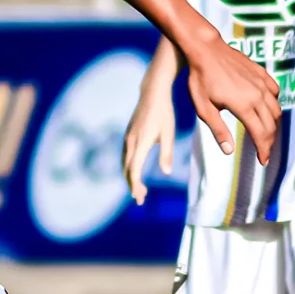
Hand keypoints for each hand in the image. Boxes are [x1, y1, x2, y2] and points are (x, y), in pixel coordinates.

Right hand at [123, 84, 179, 203]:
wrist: (152, 93)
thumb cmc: (164, 113)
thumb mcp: (169, 134)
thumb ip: (167, 153)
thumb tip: (166, 172)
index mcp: (141, 143)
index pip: (134, 170)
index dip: (136, 185)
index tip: (140, 197)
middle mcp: (131, 142)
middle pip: (127, 169)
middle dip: (133, 185)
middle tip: (140, 199)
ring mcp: (128, 138)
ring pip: (125, 163)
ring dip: (130, 177)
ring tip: (139, 189)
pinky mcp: (129, 134)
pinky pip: (126, 156)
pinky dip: (129, 167)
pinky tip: (136, 171)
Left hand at [182, 42, 280, 163]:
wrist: (205, 49)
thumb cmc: (200, 79)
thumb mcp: (204, 108)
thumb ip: (218, 130)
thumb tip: (229, 151)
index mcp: (243, 106)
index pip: (261, 134)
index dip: (264, 150)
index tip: (263, 161)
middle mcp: (257, 95)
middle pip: (272, 125)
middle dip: (270, 141)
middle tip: (264, 151)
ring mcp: (261, 83)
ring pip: (276, 109)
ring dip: (273, 124)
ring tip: (265, 133)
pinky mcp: (261, 73)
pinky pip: (275, 92)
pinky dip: (274, 103)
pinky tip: (266, 108)